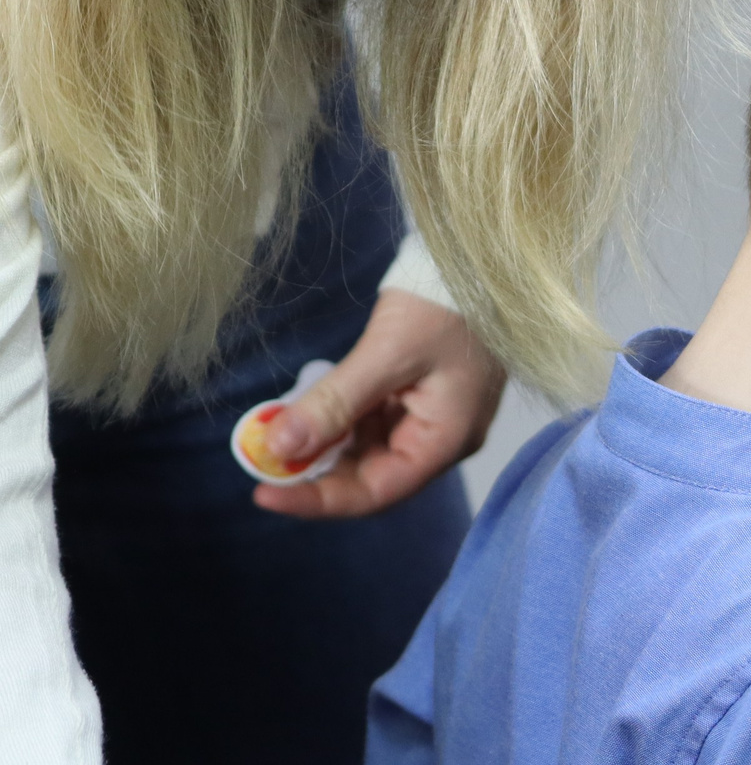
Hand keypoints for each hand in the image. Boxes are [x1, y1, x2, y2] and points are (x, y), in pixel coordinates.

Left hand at [252, 287, 502, 518]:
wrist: (477, 264)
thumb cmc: (446, 308)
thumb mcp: (387, 354)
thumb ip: (334, 403)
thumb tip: (278, 446)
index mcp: (445, 441)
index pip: (376, 492)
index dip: (318, 500)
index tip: (263, 492)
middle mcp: (437, 441)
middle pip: (369, 477)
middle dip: (314, 473)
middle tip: (259, 459)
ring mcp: (426, 420)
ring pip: (363, 452)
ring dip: (318, 448)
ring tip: (272, 434)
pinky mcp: (413, 398)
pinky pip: (365, 425)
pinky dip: (330, 423)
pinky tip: (300, 412)